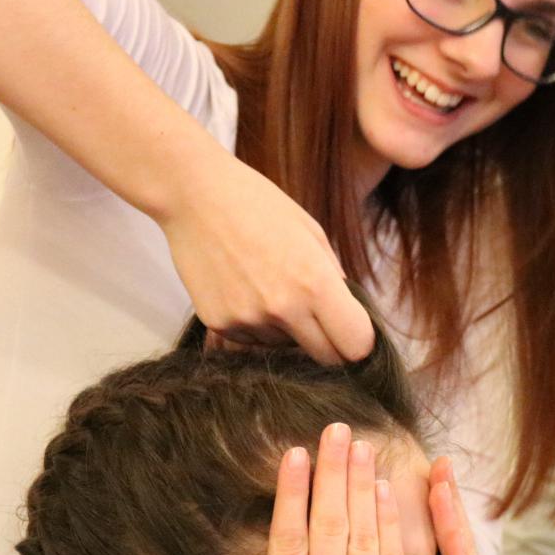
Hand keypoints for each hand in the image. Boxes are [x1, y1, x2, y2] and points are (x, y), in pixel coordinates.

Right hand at [159, 424, 422, 554]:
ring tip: (360, 447)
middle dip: (332, 471)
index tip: (294, 454)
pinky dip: (391, 525)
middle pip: (330, 524)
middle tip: (334, 430)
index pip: (289, 540)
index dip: (292, 492)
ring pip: (365, 535)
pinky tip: (388, 495)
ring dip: (363, 487)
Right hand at [162, 158, 374, 364]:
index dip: (359, 340)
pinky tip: (244, 288)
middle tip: (319, 318)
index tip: (352, 329)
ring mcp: (248, 320)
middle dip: (330, 344)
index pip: (356, 346)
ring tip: (268, 286)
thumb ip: (335, 278)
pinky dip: (256, 325)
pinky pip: (252, 341)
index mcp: (315, 282)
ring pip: (286, 348)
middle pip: (327, 358)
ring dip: (288, 330)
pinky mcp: (219, 324)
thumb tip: (347, 314)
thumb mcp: (311, 232)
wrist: (195, 196)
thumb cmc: (259, 205)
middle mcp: (283, 309)